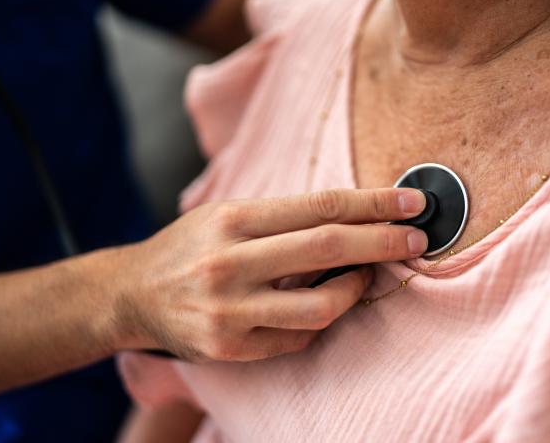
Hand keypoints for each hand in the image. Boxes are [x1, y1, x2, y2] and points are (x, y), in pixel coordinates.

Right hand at [110, 188, 427, 361]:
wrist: (131, 294)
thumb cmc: (189, 247)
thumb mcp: (225, 213)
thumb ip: (281, 216)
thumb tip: (353, 215)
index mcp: (232, 220)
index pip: (319, 207)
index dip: (373, 204)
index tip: (412, 203)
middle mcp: (230, 263)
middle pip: (327, 248)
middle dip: (383, 241)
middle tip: (418, 238)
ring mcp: (230, 311)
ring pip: (320, 306)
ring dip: (356, 289)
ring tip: (365, 276)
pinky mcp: (230, 348)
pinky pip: (297, 337)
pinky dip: (321, 320)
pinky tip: (323, 304)